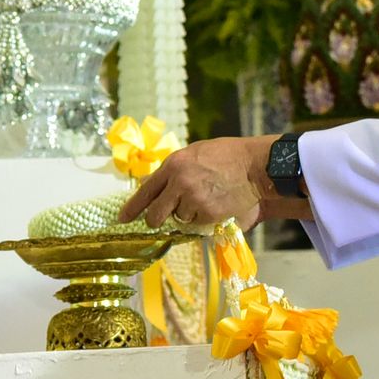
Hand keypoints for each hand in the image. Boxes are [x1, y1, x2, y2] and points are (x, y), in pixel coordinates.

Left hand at [121, 135, 276, 229]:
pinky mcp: (208, 214)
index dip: (132, 207)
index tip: (122, 218)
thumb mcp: (195, 154)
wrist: (255, 166)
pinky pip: (198, 224)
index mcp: (173, 165)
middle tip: (164, 218)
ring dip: (189, 214)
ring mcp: (193, 200)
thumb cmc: (227, 156)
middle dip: (157, 219)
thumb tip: (154, 186)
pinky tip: (216, 203)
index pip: (146, 191)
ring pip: (179, 219)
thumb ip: (174, 170)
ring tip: (206, 198)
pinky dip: (205, 218)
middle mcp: (179, 183)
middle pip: (155, 214)